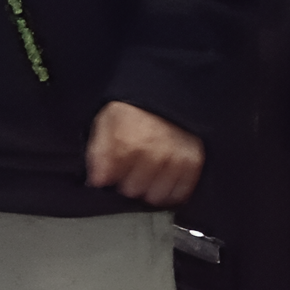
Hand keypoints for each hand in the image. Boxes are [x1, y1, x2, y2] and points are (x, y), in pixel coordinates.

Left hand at [86, 102, 204, 206]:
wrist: (167, 93)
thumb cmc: (133, 109)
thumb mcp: (106, 121)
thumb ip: (97, 152)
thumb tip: (96, 181)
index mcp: (127, 141)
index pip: (110, 180)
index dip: (106, 177)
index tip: (109, 172)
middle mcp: (153, 153)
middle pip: (133, 191)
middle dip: (127, 183)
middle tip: (130, 171)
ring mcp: (175, 159)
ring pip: (156, 196)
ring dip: (149, 190)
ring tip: (147, 176)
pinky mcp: (193, 162)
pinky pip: (180, 193)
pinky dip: (171, 192)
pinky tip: (164, 181)